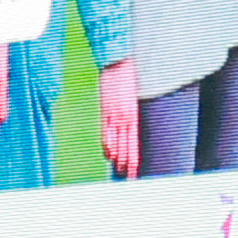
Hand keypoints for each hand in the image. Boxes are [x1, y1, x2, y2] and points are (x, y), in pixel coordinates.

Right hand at [97, 62, 141, 177]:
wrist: (118, 62)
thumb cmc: (127, 77)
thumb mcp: (132, 96)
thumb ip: (130, 112)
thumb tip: (128, 125)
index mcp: (134, 114)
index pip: (134, 142)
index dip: (134, 157)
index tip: (134, 169)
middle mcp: (124, 116)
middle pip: (126, 145)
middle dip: (128, 162)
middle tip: (130, 175)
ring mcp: (113, 114)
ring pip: (115, 141)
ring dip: (117, 157)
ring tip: (119, 169)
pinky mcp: (104, 109)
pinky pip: (105, 131)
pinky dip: (107, 144)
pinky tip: (108, 154)